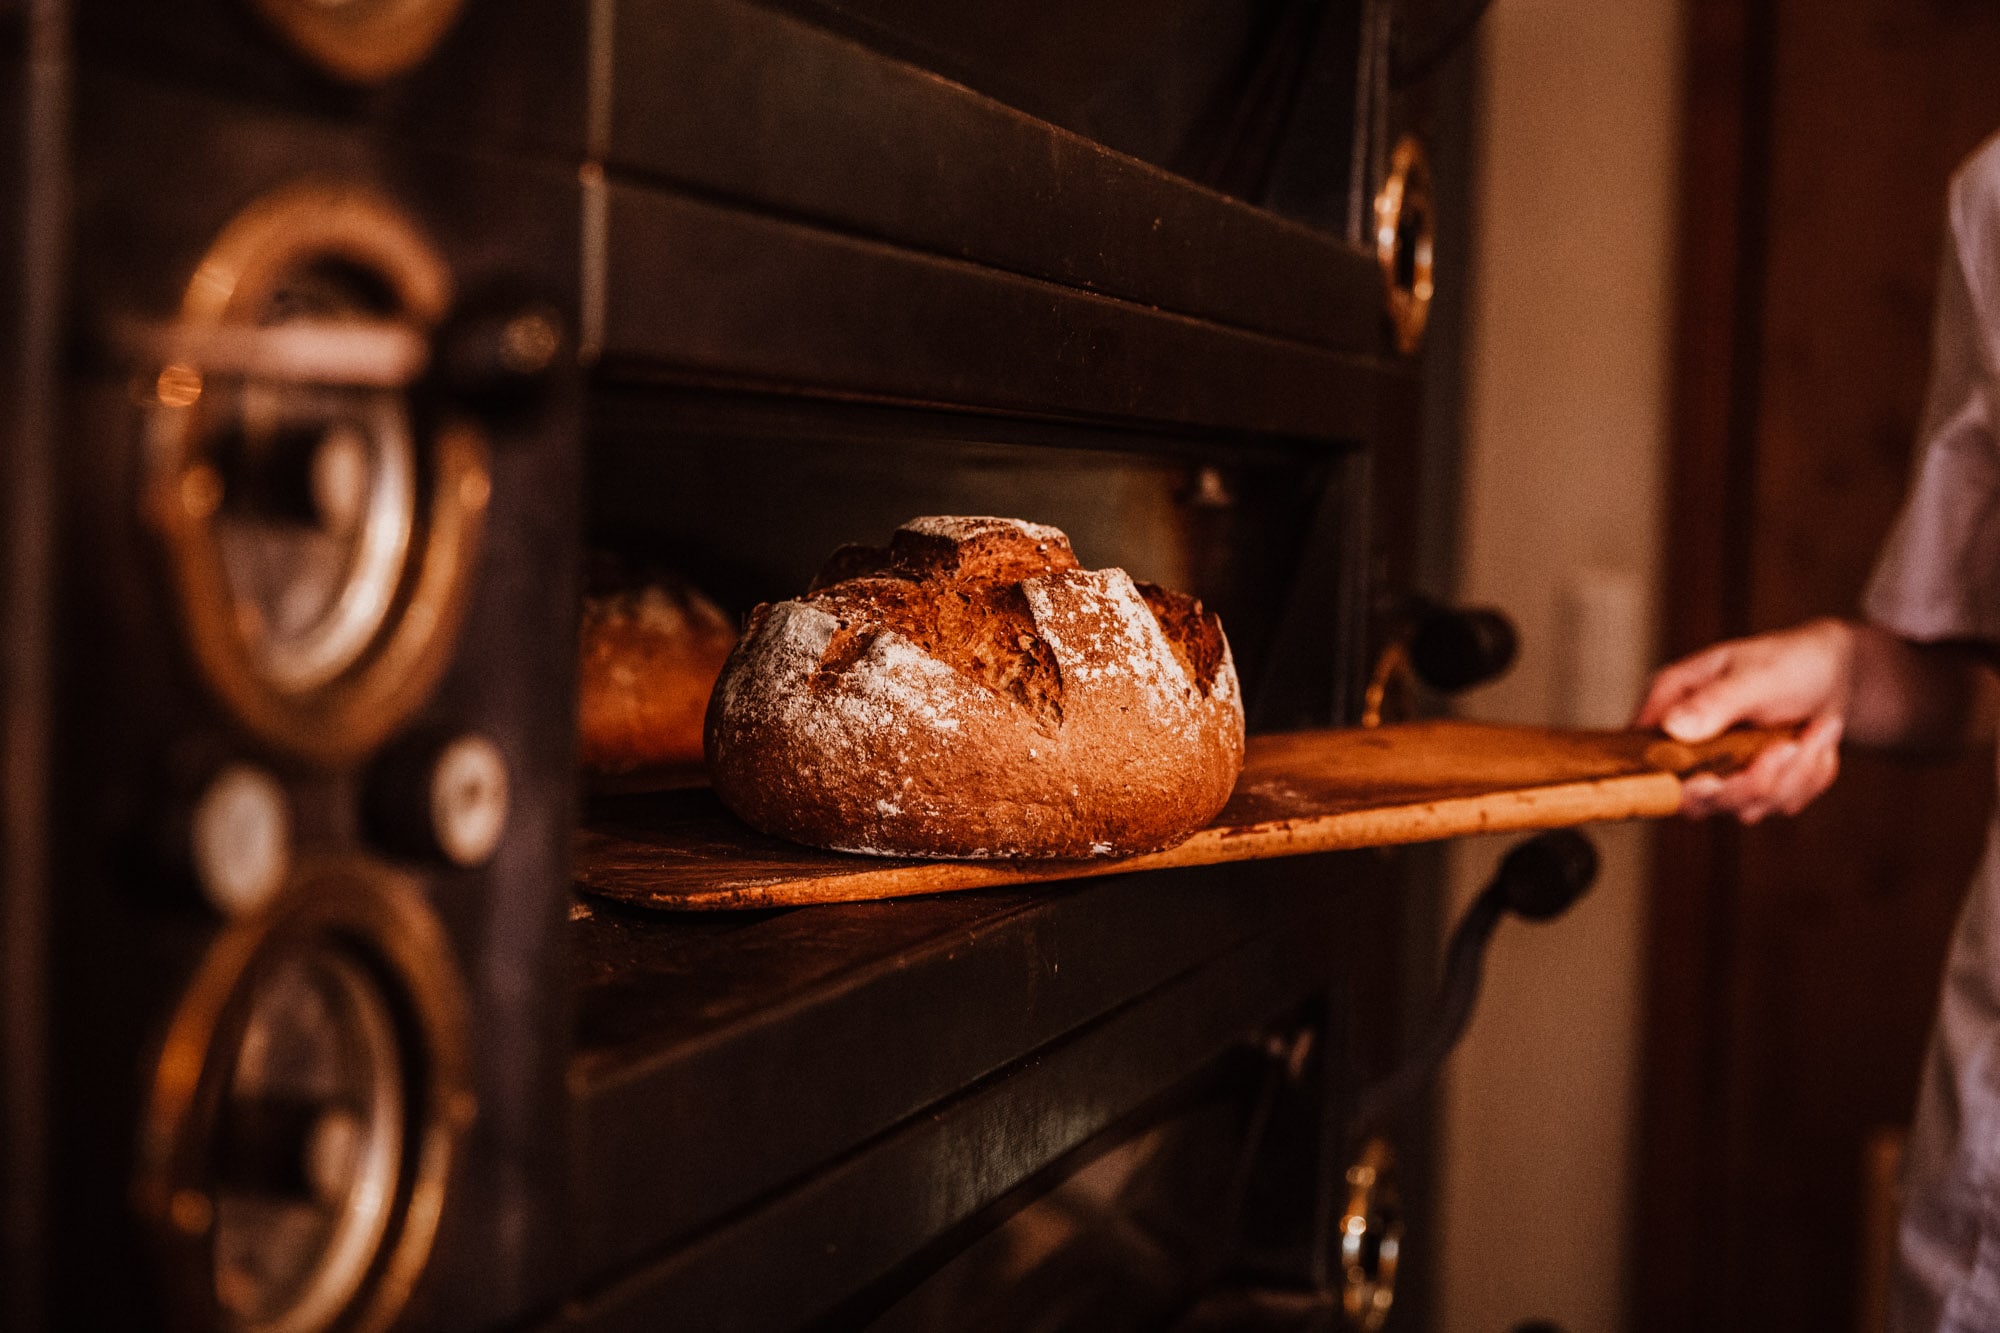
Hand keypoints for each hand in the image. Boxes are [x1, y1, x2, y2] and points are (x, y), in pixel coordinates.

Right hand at [1632, 618, 1854, 822]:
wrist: (1836, 675)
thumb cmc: (1789, 662)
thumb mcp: (1755, 676)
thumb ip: (1715, 702)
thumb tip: (1673, 728)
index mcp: (1669, 708)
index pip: (1645, 760)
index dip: (1671, 781)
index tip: (1712, 780)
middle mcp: (1685, 746)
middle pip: (1697, 800)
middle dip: (1754, 780)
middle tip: (1788, 746)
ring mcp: (1719, 772)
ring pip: (1746, 807)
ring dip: (1794, 773)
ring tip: (1818, 729)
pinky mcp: (1753, 789)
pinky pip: (1779, 805)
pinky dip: (1809, 776)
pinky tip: (1815, 743)